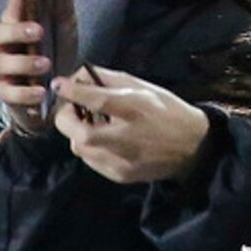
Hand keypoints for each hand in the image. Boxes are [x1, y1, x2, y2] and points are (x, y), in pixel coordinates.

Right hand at [0, 0, 78, 135]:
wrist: (57, 91)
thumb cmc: (55, 49)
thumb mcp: (64, 21)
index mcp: (15, 25)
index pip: (11, 7)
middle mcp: (3, 46)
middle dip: (15, 30)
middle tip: (39, 30)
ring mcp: (2, 71)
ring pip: (1, 64)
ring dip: (24, 62)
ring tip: (46, 63)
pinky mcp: (7, 94)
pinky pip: (10, 94)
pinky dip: (25, 93)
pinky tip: (40, 91)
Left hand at [54, 69, 209, 183]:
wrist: (191, 147)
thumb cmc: (166, 110)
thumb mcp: (144, 88)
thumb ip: (110, 80)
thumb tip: (79, 75)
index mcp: (134, 109)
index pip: (95, 100)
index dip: (72, 91)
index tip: (59, 84)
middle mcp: (125, 137)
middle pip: (78, 133)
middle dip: (66, 118)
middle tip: (73, 109)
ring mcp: (121, 160)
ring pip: (80, 147)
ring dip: (79, 133)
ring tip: (95, 124)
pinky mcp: (118, 175)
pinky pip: (91, 160)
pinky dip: (92, 148)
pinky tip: (107, 141)